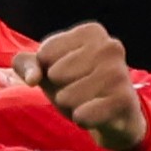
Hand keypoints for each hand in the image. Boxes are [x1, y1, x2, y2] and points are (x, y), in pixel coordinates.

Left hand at [31, 24, 144, 150]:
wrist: (115, 116)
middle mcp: (109, 46)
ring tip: (88, 102)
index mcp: (91, 31)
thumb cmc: (79, 85)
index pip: (44, 54)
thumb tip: (33, 79)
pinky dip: (82, 119)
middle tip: (80, 90)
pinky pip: (83, 115)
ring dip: (70, 106)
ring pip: (67, 96)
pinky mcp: (124, 99)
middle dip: (60, 89)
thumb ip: (26, 65)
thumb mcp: (48, 71)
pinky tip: (95, 115)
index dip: (48, 71)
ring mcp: (119, 72)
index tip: (69, 73)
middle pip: (55, 74)